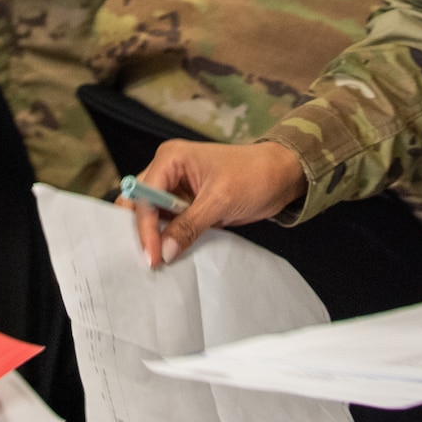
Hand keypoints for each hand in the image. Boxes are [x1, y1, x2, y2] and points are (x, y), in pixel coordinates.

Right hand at [124, 138, 307, 266]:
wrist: (282, 176)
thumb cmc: (253, 176)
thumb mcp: (221, 200)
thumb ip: (190, 226)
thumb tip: (165, 253)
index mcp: (170, 159)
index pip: (145, 195)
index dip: (146, 228)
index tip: (153, 258)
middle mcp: (167, 171)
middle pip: (139, 203)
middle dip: (142, 231)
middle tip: (148, 260)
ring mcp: (177, 189)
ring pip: (152, 216)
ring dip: (155, 237)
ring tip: (156, 263)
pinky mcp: (188, 204)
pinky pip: (170, 224)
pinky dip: (169, 239)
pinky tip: (169, 256)